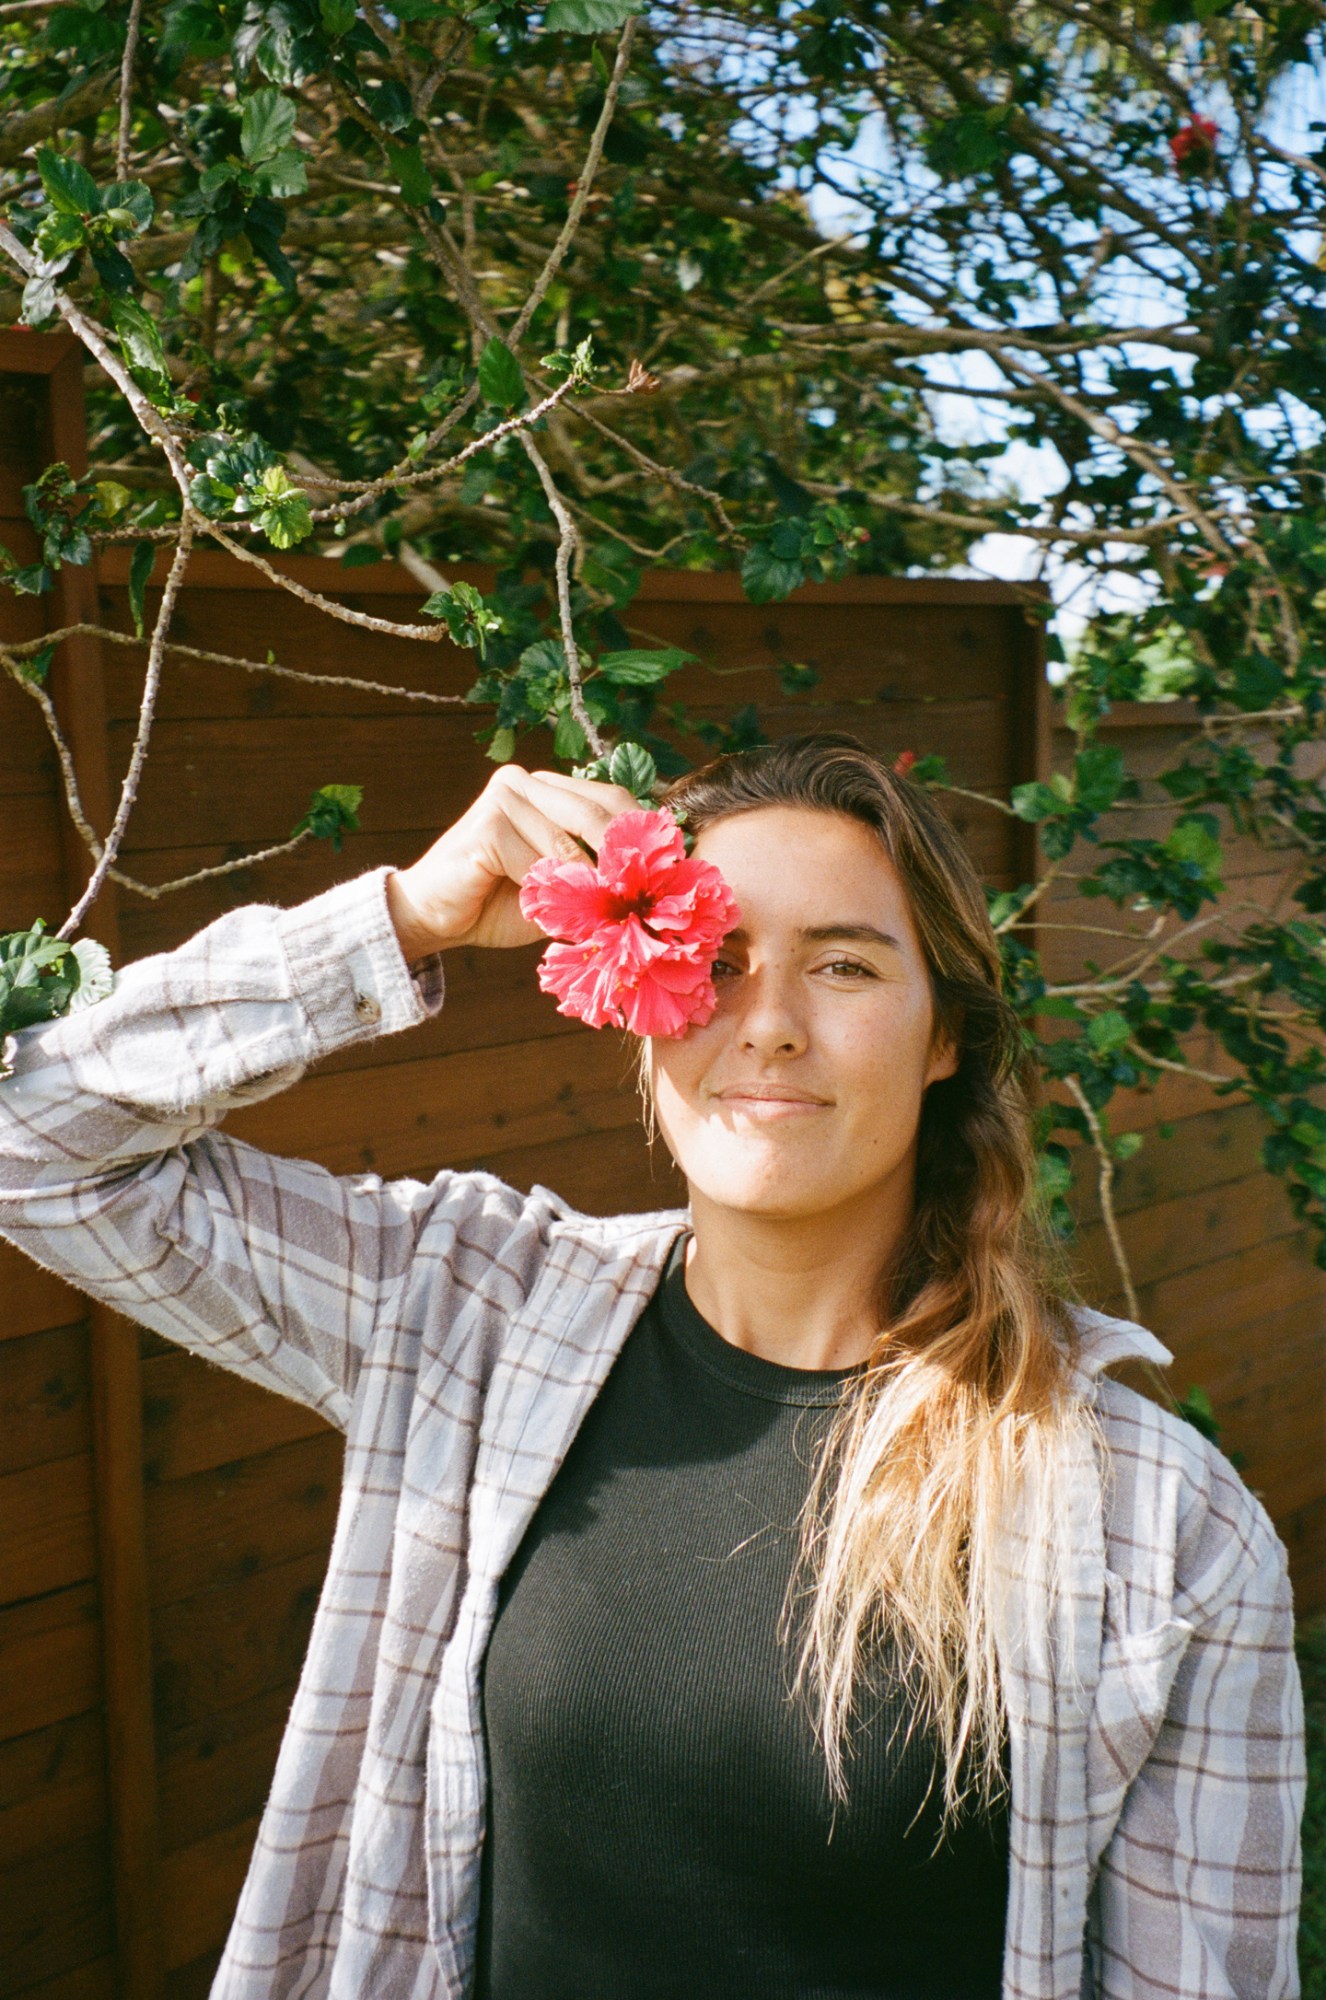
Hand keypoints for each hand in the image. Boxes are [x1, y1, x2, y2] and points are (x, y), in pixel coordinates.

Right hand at [385, 765, 639, 960]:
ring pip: (567, 844)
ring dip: (587, 884)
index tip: (668, 870)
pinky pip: (536, 863)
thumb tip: (650, 887)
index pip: (610, 798)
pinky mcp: (486, 827)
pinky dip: (549, 892)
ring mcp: (501, 798)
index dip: (640, 833)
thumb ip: (593, 877)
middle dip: (622, 857)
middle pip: (595, 812)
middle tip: (646, 893)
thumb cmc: (497, 903)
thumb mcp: (559, 887)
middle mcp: (522, 781)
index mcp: (544, 787)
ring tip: (604, 912)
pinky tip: (550, 912)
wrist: (435, 918)